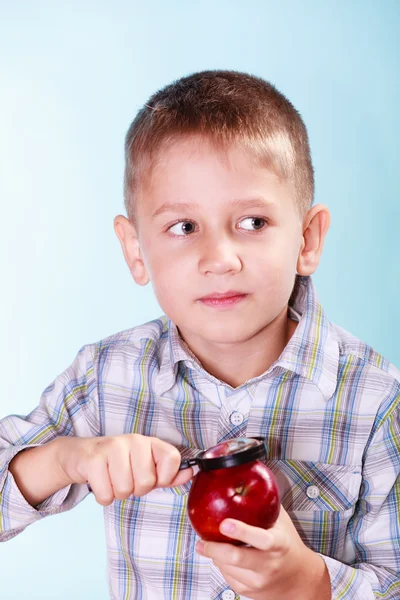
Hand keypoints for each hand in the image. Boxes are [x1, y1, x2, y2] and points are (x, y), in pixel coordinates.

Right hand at [56, 434, 192, 504]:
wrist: (80, 456)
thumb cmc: (116, 464)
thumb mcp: (144, 466)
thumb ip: (168, 474)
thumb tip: (191, 473)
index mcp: (149, 442)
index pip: (172, 459)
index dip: (164, 477)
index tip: (154, 478)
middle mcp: (133, 440)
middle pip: (146, 482)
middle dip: (135, 489)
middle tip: (125, 478)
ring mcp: (112, 447)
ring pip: (125, 490)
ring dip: (117, 493)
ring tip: (111, 479)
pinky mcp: (93, 460)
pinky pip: (106, 495)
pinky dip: (103, 496)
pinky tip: (100, 482)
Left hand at [195, 506, 330, 599]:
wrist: (298, 580)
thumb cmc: (287, 544)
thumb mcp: (280, 521)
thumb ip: (263, 504)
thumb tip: (242, 478)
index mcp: (278, 544)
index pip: (259, 538)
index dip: (241, 531)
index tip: (224, 523)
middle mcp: (268, 564)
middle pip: (236, 558)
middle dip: (215, 548)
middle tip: (202, 540)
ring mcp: (258, 581)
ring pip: (227, 568)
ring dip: (215, 555)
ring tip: (209, 544)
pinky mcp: (248, 591)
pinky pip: (227, 576)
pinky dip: (220, 564)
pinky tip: (221, 555)